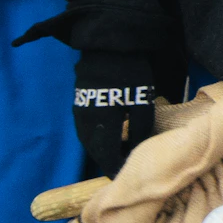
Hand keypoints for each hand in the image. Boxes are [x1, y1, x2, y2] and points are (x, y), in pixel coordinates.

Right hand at [72, 51, 155, 176]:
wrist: (110, 47)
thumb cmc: (131, 76)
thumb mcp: (142, 104)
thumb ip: (139, 131)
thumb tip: (136, 151)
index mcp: (100, 128)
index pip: (106, 159)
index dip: (117, 168)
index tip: (129, 175)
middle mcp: (85, 125)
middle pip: (96, 152)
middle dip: (110, 160)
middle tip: (126, 164)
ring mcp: (79, 114)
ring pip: (90, 141)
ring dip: (103, 148)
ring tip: (122, 149)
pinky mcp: (80, 104)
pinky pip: (88, 129)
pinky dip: (99, 135)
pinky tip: (113, 131)